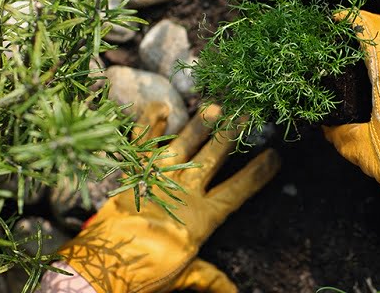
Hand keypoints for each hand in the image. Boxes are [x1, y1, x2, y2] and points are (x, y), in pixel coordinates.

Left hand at [57, 102, 280, 292]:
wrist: (105, 268)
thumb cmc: (148, 271)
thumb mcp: (185, 274)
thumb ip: (211, 278)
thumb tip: (235, 292)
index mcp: (202, 216)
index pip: (238, 190)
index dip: (258, 173)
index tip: (275, 155)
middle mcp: (184, 191)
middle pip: (213, 157)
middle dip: (232, 134)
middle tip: (246, 113)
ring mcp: (158, 178)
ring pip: (184, 144)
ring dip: (201, 124)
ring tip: (216, 105)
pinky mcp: (135, 173)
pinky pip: (142, 143)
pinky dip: (150, 124)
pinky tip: (162, 106)